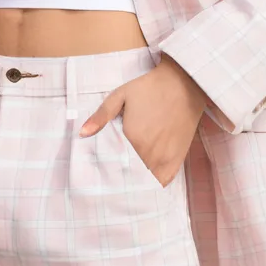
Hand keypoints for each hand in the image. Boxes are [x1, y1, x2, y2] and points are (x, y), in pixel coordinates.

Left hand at [78, 53, 206, 186]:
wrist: (183, 84)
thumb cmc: (149, 88)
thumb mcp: (120, 96)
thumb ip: (101, 116)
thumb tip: (82, 134)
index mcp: (132, 138)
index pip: (114, 163)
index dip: (108, 167)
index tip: (104, 167)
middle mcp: (149, 152)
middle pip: (130, 174)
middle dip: (122, 175)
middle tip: (115, 174)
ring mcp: (164, 157)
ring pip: (146, 180)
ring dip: (138, 180)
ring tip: (130, 177)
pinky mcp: (177, 158)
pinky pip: (164, 180)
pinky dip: (155, 181)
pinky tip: (148, 178)